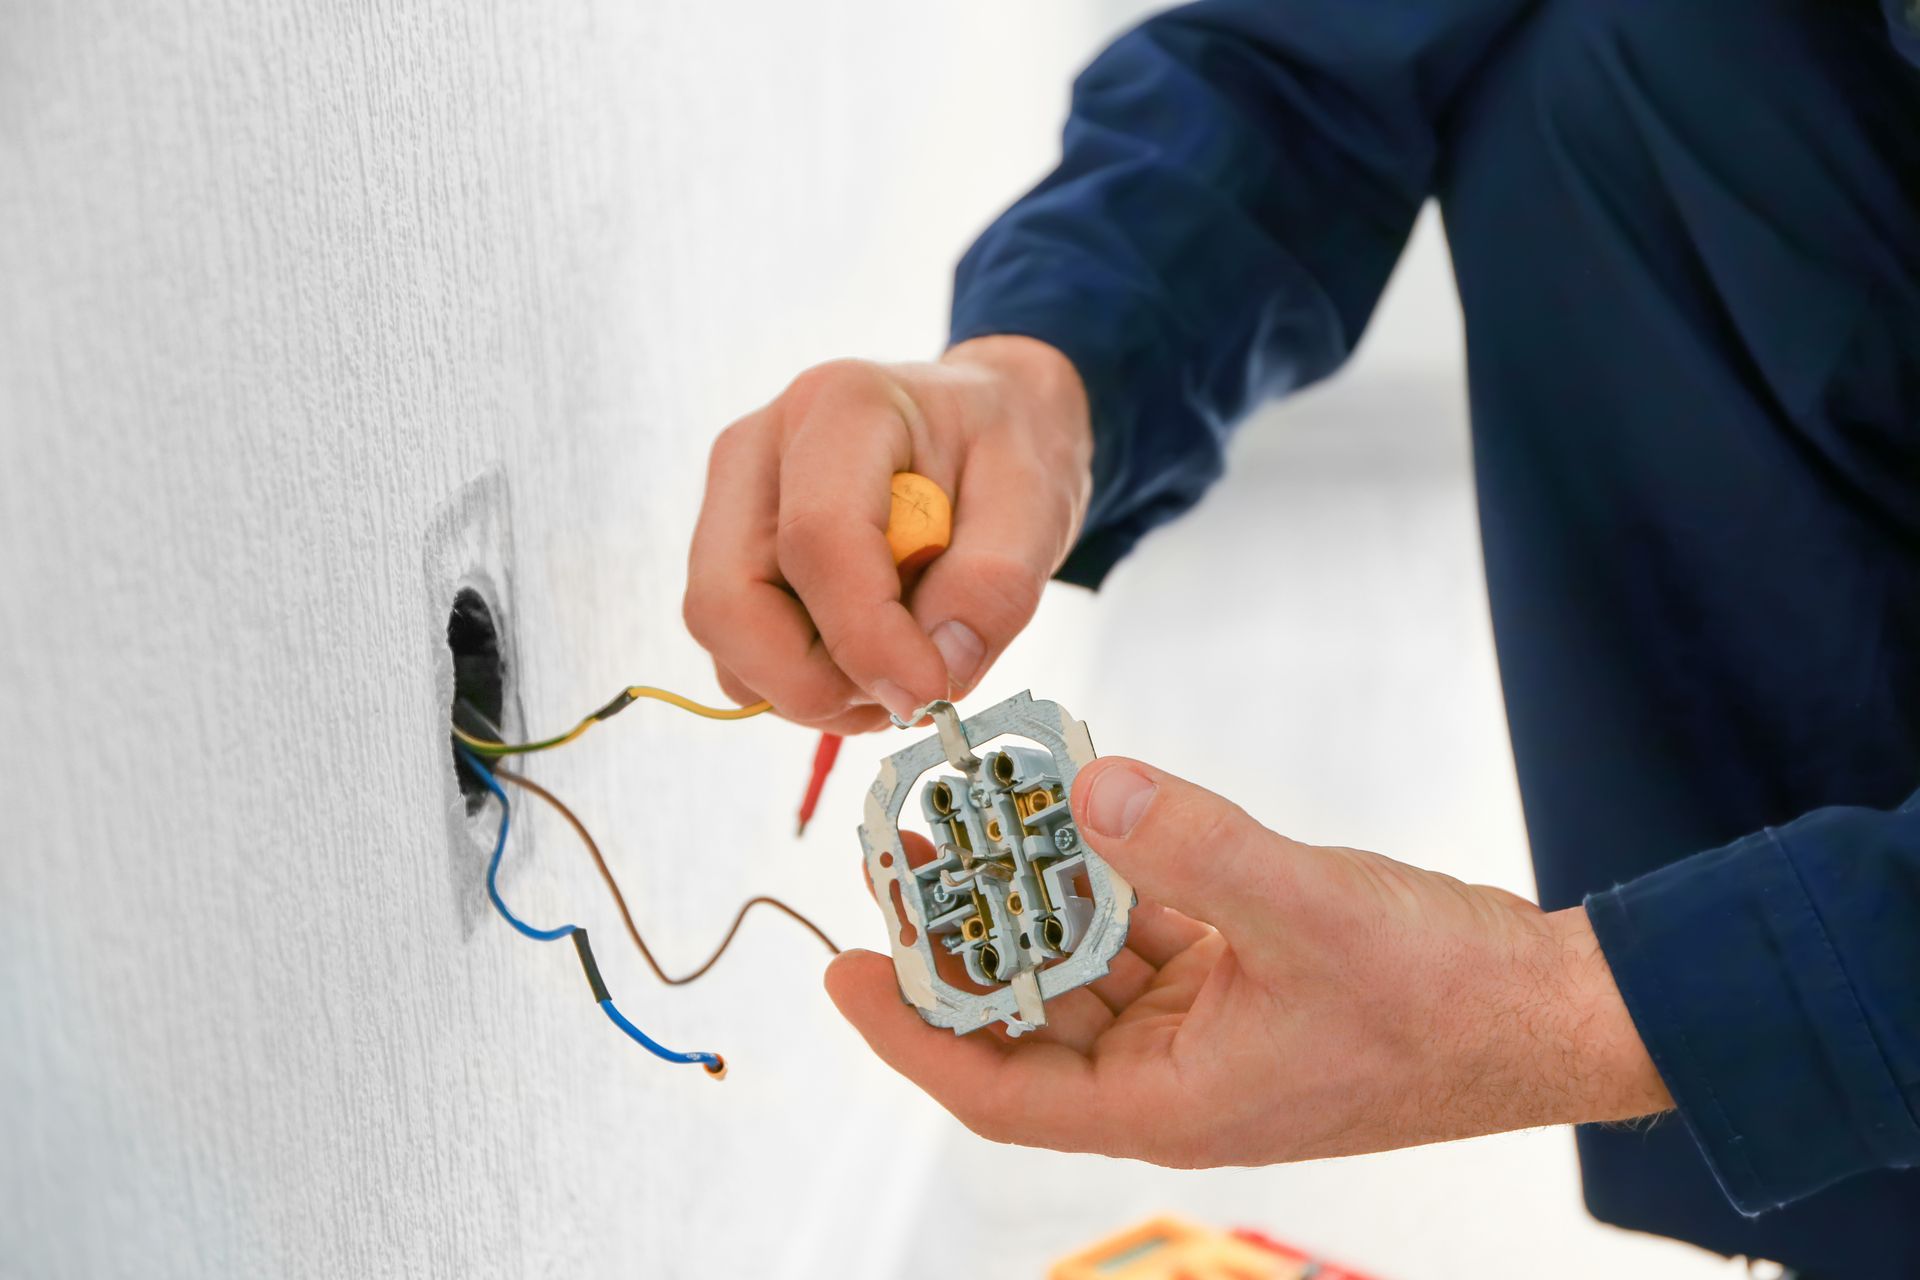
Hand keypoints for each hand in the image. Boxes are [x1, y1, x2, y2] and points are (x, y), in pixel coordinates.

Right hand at [683, 336, 1091, 733]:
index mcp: (842, 406)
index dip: (867, 636)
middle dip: (817, 681)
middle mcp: (758, 448)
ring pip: (726, 641)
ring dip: (816, 690)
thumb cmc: (1004, 453)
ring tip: (903, 664)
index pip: (818, 538)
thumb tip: (940, 676)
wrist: (979, 427)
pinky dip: (804, 686)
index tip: (932, 693)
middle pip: (729, 602)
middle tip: (911, 690)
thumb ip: (997, 585)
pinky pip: (737, 657)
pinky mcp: (725, 556)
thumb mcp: (1037, 503)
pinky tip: (870, 659)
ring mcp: (728, 504)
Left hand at [826, 758, 1673, 1165]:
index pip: (997, 1084)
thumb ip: (1193, 846)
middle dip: (959, 943)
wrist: (1545, 1010)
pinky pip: (1142, 934)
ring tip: (970, 823)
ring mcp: (1204, 1030)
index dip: (908, 1030)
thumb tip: (1087, 786)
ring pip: (1080, 968)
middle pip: (1025, 1017)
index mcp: (1167, 1100)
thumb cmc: (1442, 999)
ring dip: (1029, 903)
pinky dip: (1106, 880)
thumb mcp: (1308, 913)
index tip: (842, 968)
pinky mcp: (1238, 981)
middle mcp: (1170, 1074)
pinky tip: (1077, 815)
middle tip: (898, 859)